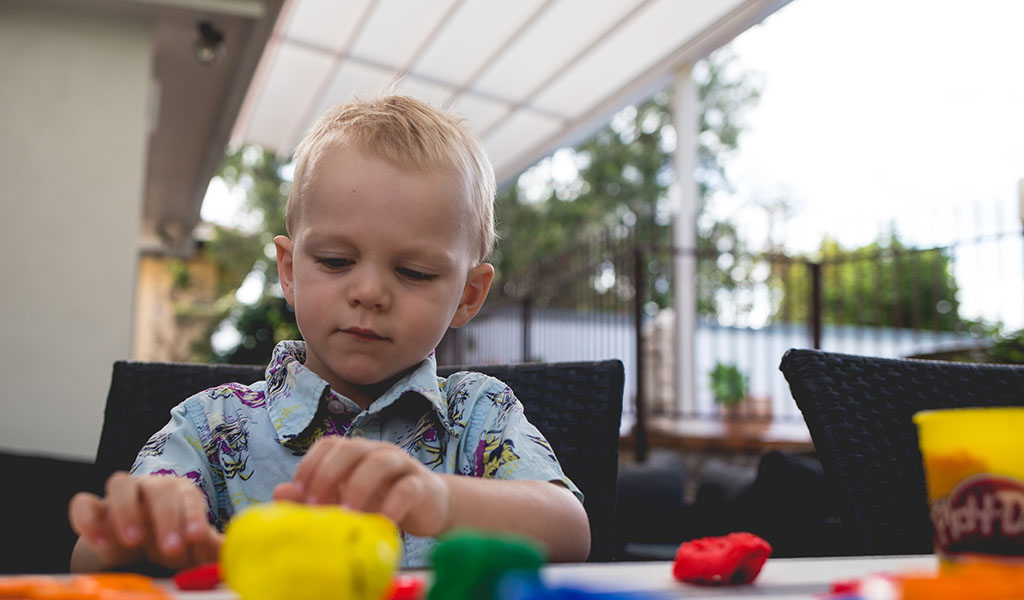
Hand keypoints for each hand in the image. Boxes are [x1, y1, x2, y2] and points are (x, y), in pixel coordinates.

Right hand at [68, 472, 221, 570]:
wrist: (132, 550)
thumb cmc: (170, 542)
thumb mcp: (192, 549)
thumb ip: (210, 548)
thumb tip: (237, 550)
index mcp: (182, 494)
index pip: (190, 497)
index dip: (194, 515)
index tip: (195, 537)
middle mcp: (152, 488)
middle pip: (159, 489)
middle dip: (166, 518)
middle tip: (169, 549)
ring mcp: (122, 495)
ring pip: (120, 484)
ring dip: (126, 510)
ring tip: (133, 541)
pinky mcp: (93, 509)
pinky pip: (83, 504)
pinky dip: (88, 519)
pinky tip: (99, 542)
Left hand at [273, 437, 450, 536]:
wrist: (430, 507)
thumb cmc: (382, 501)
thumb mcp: (346, 500)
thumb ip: (315, 495)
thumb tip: (280, 492)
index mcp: (357, 452)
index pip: (329, 444)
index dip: (311, 464)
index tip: (298, 492)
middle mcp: (378, 451)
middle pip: (351, 448)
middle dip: (329, 474)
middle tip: (317, 504)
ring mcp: (402, 465)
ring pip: (380, 461)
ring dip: (359, 486)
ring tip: (348, 514)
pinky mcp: (422, 485)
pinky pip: (407, 488)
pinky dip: (392, 506)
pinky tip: (380, 524)